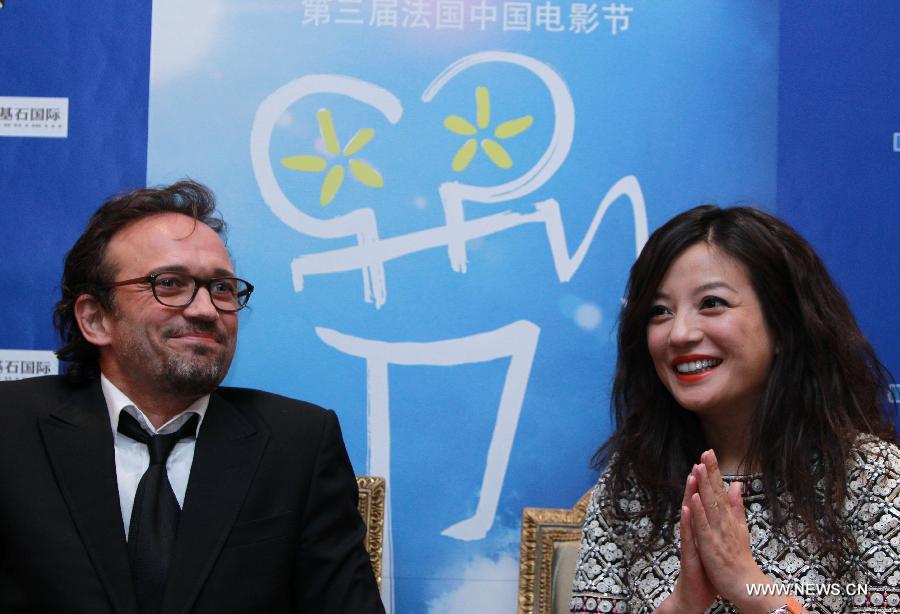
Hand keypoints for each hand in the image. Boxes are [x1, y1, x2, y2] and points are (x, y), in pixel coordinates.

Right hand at [655, 473, 716, 612]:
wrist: (694, 595)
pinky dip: (688, 520)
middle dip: (698, 481)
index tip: (709, 460)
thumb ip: (721, 521)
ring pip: (689, 514)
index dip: (707, 480)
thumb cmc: (706, 570)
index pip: (705, 500)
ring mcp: (690, 541)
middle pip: (695, 501)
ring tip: (692, 476)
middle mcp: (694, 531)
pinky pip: (687, 535)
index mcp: (703, 528)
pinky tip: (687, 507)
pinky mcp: (689, 553)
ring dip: (690, 495)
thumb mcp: (716, 543)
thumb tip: (727, 507)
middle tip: (699, 460)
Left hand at [688, 450, 783, 612]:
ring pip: (710, 506)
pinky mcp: (711, 546)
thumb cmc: (740, 558)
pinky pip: (703, 527)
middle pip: (715, 493)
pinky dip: (699, 513)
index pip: (719, 489)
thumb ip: (736, 506)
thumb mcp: (739, 527)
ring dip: (704, 486)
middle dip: (710, 472)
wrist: (746, 586)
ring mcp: (718, 533)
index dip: (714, 471)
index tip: (709, 451)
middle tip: (706, 451)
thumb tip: (736, 484)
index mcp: (728, 518)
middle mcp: (724, 522)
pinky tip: (694, 498)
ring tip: (700, 467)